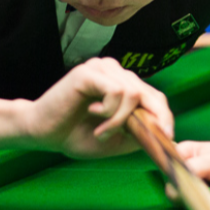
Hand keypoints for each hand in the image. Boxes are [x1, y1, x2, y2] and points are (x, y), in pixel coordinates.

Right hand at [0, 57, 172, 156]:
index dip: (165, 117)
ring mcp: (103, 69)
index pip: (156, 98)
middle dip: (148, 121)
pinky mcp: (90, 71)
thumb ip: (139, 133)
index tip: (167, 137)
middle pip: (150, 94)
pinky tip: (93, 114)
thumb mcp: (116, 140)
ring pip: (134, 94)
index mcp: (124, 86)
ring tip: (101, 132)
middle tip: (131, 138)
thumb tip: (165, 133)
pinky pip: (118, 91)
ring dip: (120, 121)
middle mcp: (116, 72)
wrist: (43, 134)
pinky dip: (110, 111)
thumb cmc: (76, 135)